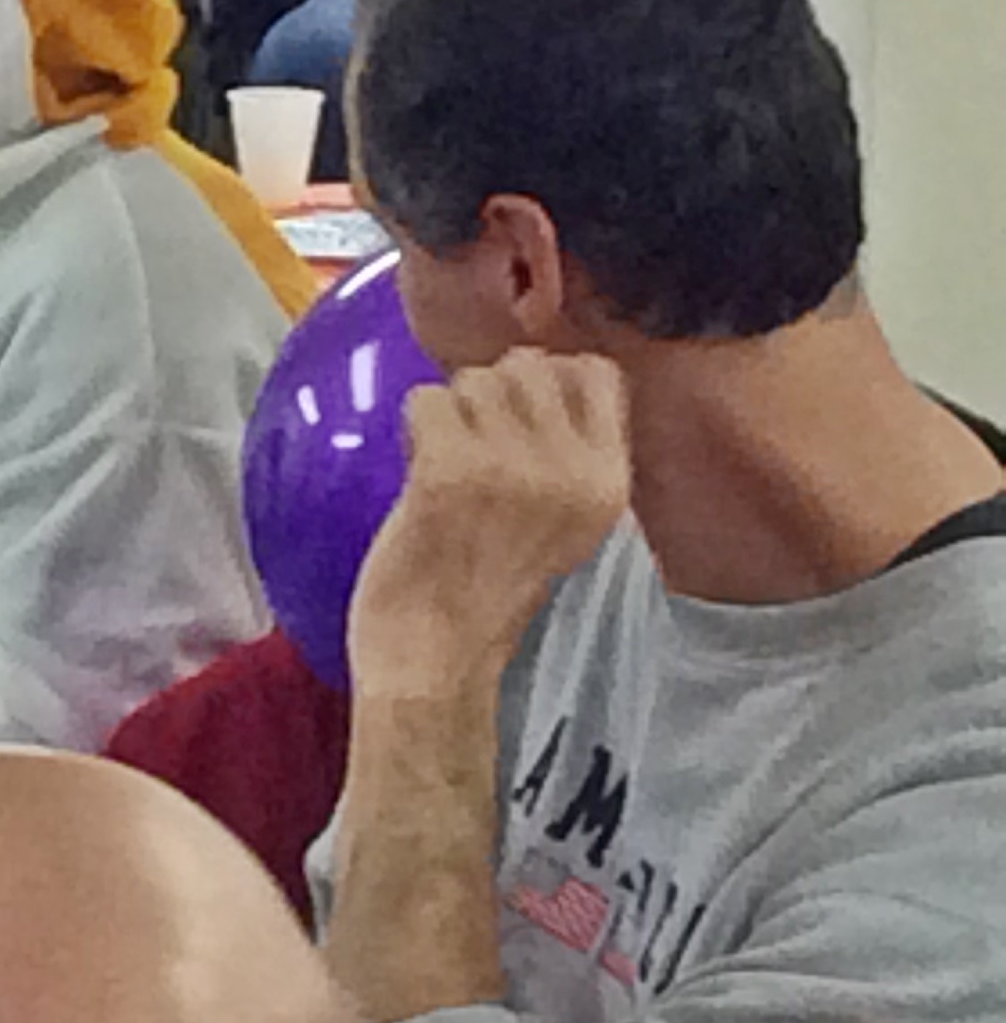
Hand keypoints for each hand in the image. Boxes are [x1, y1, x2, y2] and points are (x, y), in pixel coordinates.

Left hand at [346, 350, 630, 700]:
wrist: (437, 657)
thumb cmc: (488, 591)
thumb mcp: (564, 524)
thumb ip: (565, 454)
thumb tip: (540, 371)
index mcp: (608, 485)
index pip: (597, 372)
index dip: (549, 375)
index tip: (517, 412)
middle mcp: (571, 470)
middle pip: (527, 365)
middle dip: (489, 392)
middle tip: (470, 446)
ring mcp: (511, 466)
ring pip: (472, 378)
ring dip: (448, 412)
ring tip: (445, 468)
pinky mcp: (450, 470)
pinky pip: (425, 400)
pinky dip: (413, 429)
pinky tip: (419, 474)